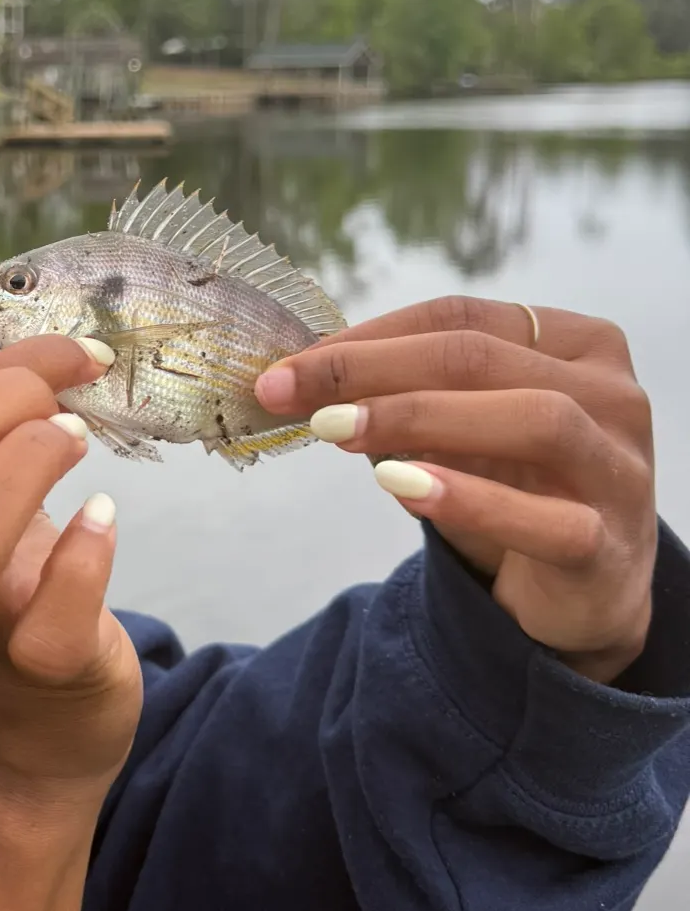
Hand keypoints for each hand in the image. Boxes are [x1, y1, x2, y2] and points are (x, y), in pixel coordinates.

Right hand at [0, 336, 142, 795]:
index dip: (10, 365)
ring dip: (33, 464)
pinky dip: (85, 554)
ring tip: (79, 445)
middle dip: (12, 396)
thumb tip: (44, 365)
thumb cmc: (5, 610)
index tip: (77, 355)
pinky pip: (51, 613)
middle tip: (72, 399)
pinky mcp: (40, 671)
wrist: (20, 754)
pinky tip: (104, 518)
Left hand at [255, 296, 656, 684]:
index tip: (289, 367)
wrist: (583, 592)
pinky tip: (398, 485)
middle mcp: (612, 395)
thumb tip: (298, 379)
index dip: (366, 337)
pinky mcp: (610, 547)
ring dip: (418, 417)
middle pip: (481, 358)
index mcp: (574, 345)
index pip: (458, 318)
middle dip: (371, 370)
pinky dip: (468, 498)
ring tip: (336, 431)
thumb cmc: (513, 485)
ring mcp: (619, 470)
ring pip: (534, 418)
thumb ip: (398, 395)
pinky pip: (546, 519)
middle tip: (292, 394)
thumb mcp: (456, 428)